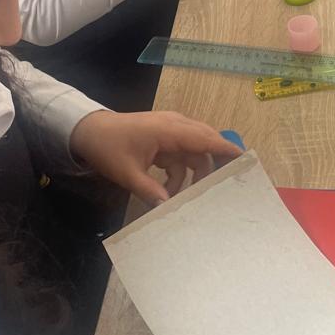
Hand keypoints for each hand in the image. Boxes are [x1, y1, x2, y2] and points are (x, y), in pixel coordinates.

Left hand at [69, 110, 241, 203]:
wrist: (88, 131)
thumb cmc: (108, 148)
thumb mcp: (127, 173)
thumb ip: (150, 190)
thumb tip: (169, 208)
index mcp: (169, 130)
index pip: (205, 139)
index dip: (226, 149)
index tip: (246, 161)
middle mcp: (175, 126)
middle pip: (206, 142)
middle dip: (216, 163)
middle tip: (228, 185)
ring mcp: (170, 131)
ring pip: (194, 152)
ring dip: (194, 174)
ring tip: (190, 197)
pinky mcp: (164, 139)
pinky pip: (182, 156)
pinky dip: (181, 174)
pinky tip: (170, 192)